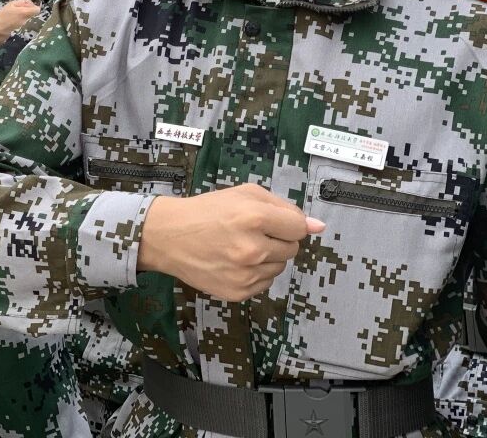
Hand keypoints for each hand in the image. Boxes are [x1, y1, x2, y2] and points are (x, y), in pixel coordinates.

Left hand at [0, 0, 40, 46]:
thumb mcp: (21, 13)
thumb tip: (39, 9)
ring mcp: (12, 18)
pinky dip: (24, 26)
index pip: (28, 2)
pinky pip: (21, 24)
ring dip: (28, 21)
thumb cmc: (8, 20)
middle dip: (32, 14)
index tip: (38, 14)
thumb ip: (31, 10)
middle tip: (36, 20)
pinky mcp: (11, 26)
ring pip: (24, 18)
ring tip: (33, 26)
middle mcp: (14, 9)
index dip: (34, 6)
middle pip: (26, 10)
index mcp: (15, 4)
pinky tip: (26, 30)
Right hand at [138, 183, 324, 300]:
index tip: (271, 221)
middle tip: (250, 232)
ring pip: (280, 267)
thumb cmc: (207, 211)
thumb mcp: (243, 194)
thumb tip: (318, 227)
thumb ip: (283, 207)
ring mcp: (246, 274)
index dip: (287, 222)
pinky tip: (234, 262)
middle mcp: (253, 248)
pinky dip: (255, 273)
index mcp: (254, 217)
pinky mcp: (238, 292)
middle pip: (292, 248)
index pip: (299, 227)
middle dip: (277, 239)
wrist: (168, 237)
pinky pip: (265, 283)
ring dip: (267, 257)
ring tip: (240, 247)